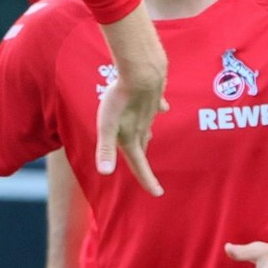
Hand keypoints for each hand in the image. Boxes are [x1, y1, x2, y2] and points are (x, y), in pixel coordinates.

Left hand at [94, 76, 163, 196]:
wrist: (142, 73)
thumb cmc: (120, 100)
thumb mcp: (107, 125)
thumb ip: (105, 149)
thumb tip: (105, 173)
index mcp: (132, 138)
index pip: (140, 165)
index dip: (148, 181)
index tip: (158, 193)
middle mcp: (144, 128)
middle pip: (142, 147)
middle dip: (143, 160)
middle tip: (145, 171)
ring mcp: (151, 113)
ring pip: (148, 128)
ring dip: (146, 136)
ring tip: (146, 141)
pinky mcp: (155, 98)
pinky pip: (157, 107)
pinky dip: (158, 109)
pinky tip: (162, 107)